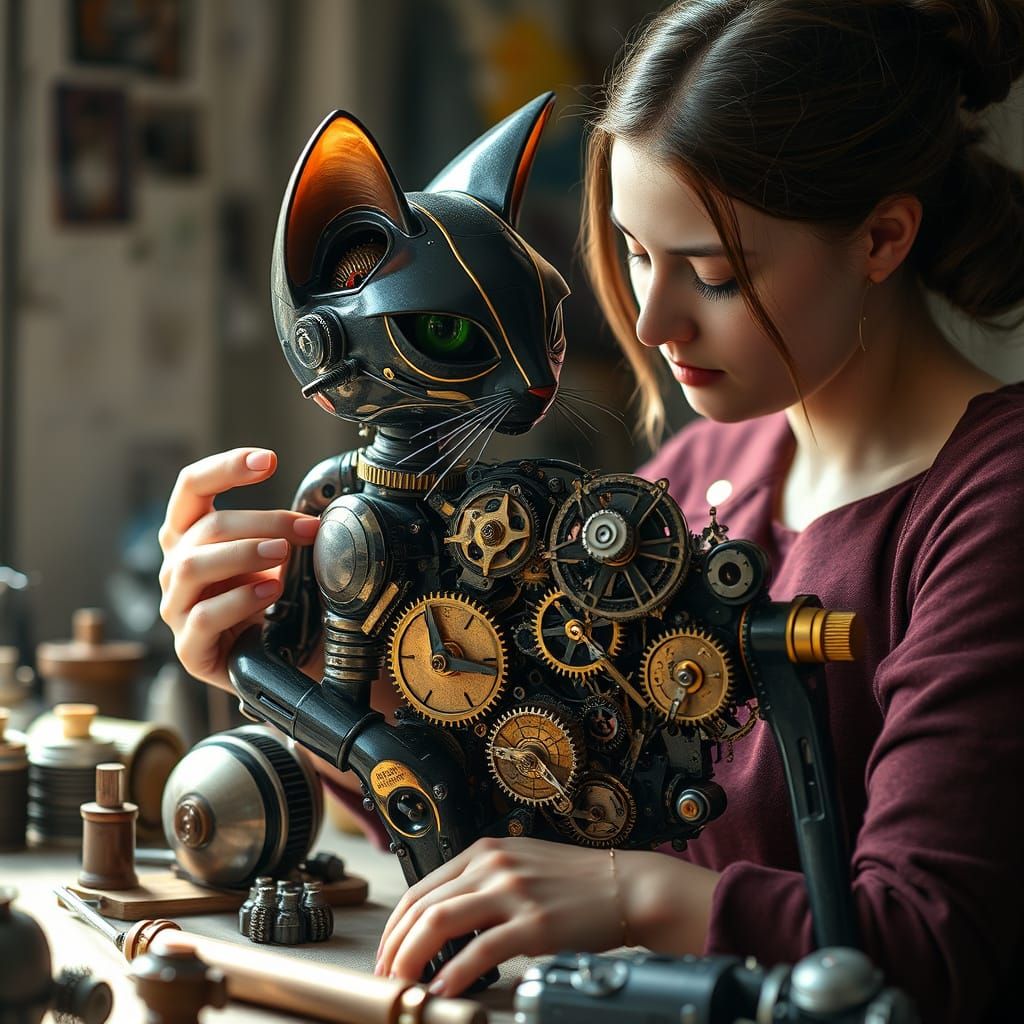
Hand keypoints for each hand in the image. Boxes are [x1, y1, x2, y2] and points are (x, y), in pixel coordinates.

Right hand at [158, 448, 319, 690]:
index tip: (269, 459)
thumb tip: (322, 509)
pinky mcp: (189, 648)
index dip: (225, 467)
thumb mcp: (280, 558)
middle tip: (305, 529)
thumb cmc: (274, 601)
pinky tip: (270, 592)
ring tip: (282, 553)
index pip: (192, 487)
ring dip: (242, 554)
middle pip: (206, 527)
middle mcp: (175, 566)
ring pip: (191, 567)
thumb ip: (288, 532)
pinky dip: (239, 600)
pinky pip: (202, 616)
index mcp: (192, 535)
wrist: (279, 662)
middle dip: (262, 521)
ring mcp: (176, 607)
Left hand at [374, 836, 718, 995]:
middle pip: (423, 906)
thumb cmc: (575, 882)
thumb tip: (442, 919)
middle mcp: (493, 865)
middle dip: (395, 945)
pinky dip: (454, 972)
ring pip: (441, 922)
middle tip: (386, 976)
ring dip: (413, 958)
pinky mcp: (534, 922)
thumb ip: (482, 884)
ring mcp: (513, 892)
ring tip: (404, 984)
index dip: (395, 926)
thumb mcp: (520, 866)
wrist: (624, 886)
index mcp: (485, 851)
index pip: (421, 888)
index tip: (386, 953)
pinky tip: (443, 988)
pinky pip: (481, 949)